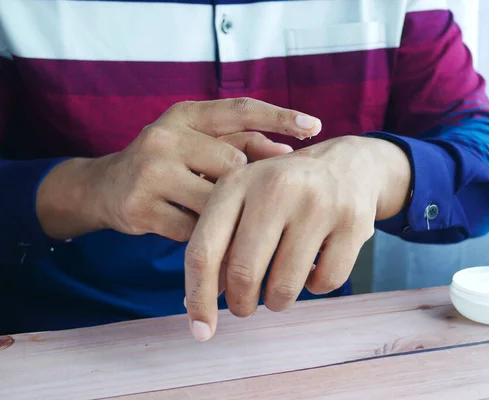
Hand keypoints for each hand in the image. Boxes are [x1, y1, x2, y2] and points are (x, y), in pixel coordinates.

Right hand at [37, 98, 321, 240]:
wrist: (104, 188)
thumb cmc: (168, 164)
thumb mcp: (198, 144)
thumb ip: (241, 145)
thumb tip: (288, 154)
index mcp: (185, 115)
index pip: (240, 110)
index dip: (280, 116)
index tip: (315, 126)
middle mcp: (165, 137)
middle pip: (233, 164)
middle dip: (246, 186)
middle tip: (250, 201)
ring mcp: (150, 172)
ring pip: (216, 200)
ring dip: (227, 213)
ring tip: (224, 217)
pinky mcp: (140, 208)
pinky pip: (195, 229)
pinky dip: (207, 234)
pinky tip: (204, 232)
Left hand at [184, 135, 411, 340]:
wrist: (348, 164)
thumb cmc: (284, 192)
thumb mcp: (245, 201)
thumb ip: (219, 242)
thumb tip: (199, 301)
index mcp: (237, 182)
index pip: (204, 250)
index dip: (199, 298)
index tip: (201, 331)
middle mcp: (276, 187)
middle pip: (243, 274)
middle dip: (241, 304)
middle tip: (246, 306)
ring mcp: (317, 203)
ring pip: (284, 286)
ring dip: (277, 301)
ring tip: (280, 286)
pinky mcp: (352, 221)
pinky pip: (325, 283)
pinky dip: (316, 287)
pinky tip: (314, 266)